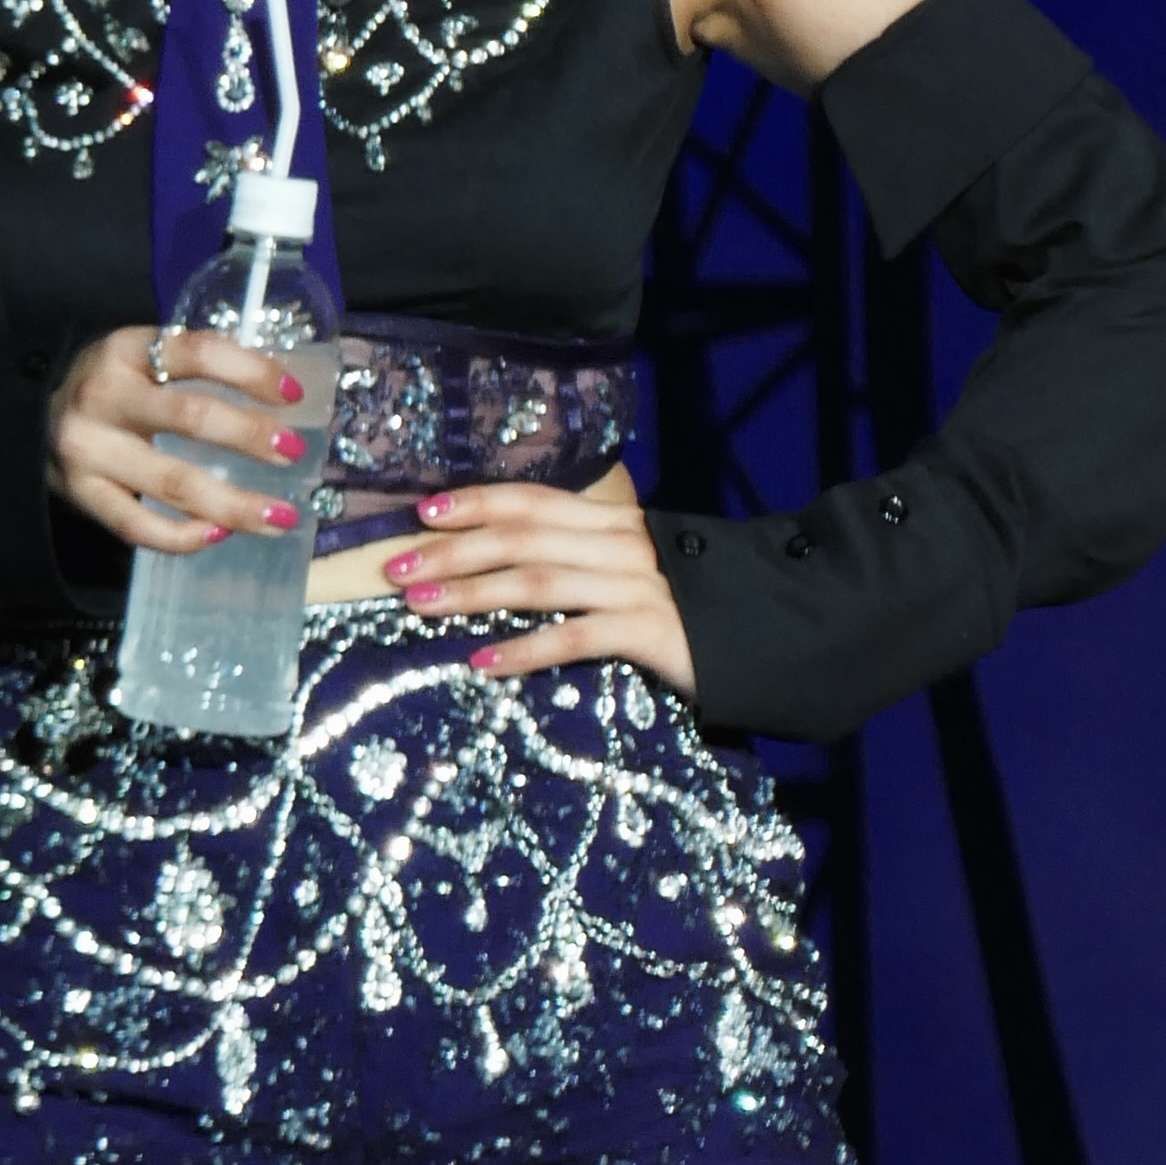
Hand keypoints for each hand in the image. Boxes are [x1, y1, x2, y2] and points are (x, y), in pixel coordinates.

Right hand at [48, 323, 316, 554]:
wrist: (31, 419)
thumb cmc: (111, 387)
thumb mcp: (141, 356)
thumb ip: (195, 367)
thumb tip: (282, 394)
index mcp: (125, 349)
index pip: (196, 351)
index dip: (250, 370)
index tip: (292, 394)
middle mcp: (103, 396)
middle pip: (189, 417)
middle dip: (249, 437)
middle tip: (294, 453)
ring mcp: (89, 450)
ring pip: (170, 482)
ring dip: (233, 504)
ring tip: (280, 516)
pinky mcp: (81, 495)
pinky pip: (137, 525)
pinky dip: (182, 536)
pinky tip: (220, 535)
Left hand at [385, 471, 697, 694]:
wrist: (770, 631)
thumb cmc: (688, 603)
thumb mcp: (631, 566)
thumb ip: (578, 557)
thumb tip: (502, 562)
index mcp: (611, 521)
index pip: (530, 501)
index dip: (474, 502)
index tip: (421, 513)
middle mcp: (619, 543)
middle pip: (520, 537)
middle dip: (451, 550)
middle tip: (395, 568)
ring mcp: (635, 586)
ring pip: (537, 581)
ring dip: (470, 593)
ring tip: (419, 606)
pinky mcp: (651, 632)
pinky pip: (576, 638)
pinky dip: (525, 650)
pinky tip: (483, 663)